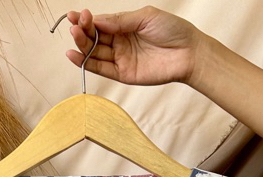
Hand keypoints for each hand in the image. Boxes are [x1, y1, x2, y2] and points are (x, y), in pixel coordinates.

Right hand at [64, 6, 203, 85]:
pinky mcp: (123, 75)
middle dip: (82, 31)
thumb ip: (120, 20)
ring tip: (74, 36)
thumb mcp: (145, 17)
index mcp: (124, 26)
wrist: (188, 52)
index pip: (99, 23)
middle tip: (75, 25)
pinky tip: (74, 55)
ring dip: (82, 45)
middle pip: (94, 38)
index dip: (86, 20)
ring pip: (95, 53)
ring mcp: (121, 59)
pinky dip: (86, 63)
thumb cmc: (172, 30)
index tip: (76, 15)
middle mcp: (120, 42)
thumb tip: (98, 20)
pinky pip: (101, 69)